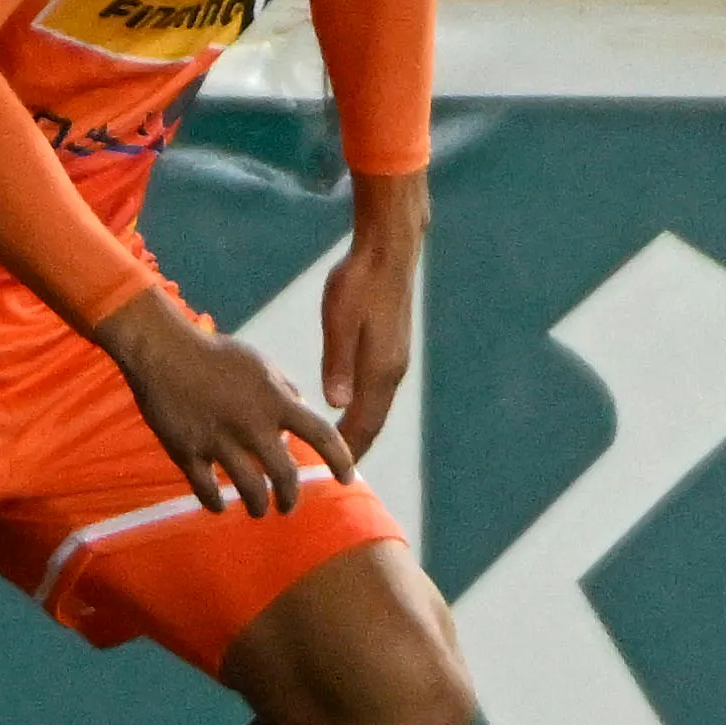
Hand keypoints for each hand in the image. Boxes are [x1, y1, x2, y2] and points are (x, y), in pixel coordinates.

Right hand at [92, 292, 352, 516]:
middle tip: (288, 507)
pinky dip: (215, 502)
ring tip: (258, 510)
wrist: (162, 350)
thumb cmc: (213, 353)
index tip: (348, 478)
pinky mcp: (187, 451)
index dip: (340, 460)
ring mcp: (219, 441)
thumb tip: (301, 410)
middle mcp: (252, 424)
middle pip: (284, 475)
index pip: (321, 435)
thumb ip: (284, 389)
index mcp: (274, 400)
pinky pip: (206, 488)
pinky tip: (219, 506)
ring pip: (249, 489)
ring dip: (258, 505)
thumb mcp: (260, 362)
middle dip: (290, 498)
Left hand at [317, 172, 426, 460]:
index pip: (364, 424)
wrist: (389, 250)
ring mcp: (395, 359)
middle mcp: (392, 371)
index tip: (331, 474)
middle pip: (373, 422)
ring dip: (359, 429)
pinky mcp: (391, 347)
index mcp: (380, 370)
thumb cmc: (359, 281)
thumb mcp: (340, 320)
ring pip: (376, 407)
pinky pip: (377, 390)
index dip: (348, 451)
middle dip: (354, 448)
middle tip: (332, 472)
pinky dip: (363, 408)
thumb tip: (335, 404)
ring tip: (335, 448)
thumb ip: (338, 362)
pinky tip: (346, 407)